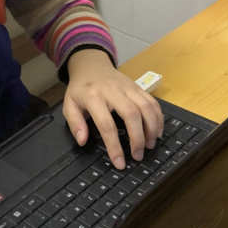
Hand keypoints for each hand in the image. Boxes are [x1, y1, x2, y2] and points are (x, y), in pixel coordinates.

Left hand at [63, 49, 163, 169]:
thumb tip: (83, 141)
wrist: (91, 64)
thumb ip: (75, 123)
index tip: (120, 163)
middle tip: (138, 156)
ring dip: (151, 129)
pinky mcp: (138, 86)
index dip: (114, 146)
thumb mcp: (69, 104)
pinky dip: (158, 118)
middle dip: (138, 138)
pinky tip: (157, 132)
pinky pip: (152, 101)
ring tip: (149, 145)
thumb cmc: (80, 88)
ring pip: (146, 106)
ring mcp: (128, 87)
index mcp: (93, 96)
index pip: (106, 124)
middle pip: (131, 114)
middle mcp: (113, 90)